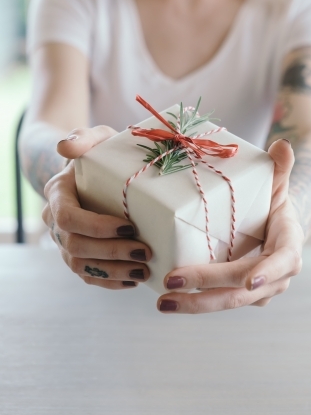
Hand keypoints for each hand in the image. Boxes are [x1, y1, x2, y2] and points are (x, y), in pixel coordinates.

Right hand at [42, 126, 151, 289]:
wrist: (96, 172)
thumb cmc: (101, 154)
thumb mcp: (97, 138)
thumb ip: (83, 138)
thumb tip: (65, 146)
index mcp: (57, 194)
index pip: (68, 218)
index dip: (97, 227)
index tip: (130, 226)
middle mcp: (55, 221)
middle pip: (76, 246)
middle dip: (112, 252)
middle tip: (145, 252)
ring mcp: (65, 241)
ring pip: (80, 266)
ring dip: (113, 272)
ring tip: (144, 270)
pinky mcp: (78, 255)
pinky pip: (88, 276)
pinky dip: (111, 281)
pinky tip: (134, 279)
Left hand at [157, 139, 303, 312]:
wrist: (274, 229)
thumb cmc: (273, 203)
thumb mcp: (277, 185)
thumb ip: (280, 167)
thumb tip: (283, 143)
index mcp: (288, 246)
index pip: (282, 261)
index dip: (268, 272)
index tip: (248, 281)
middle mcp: (276, 276)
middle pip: (242, 288)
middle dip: (207, 288)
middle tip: (171, 286)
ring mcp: (259, 291)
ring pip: (228, 301)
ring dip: (196, 304)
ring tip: (163, 303)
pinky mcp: (241, 296)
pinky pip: (219, 301)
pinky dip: (196, 301)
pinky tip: (171, 299)